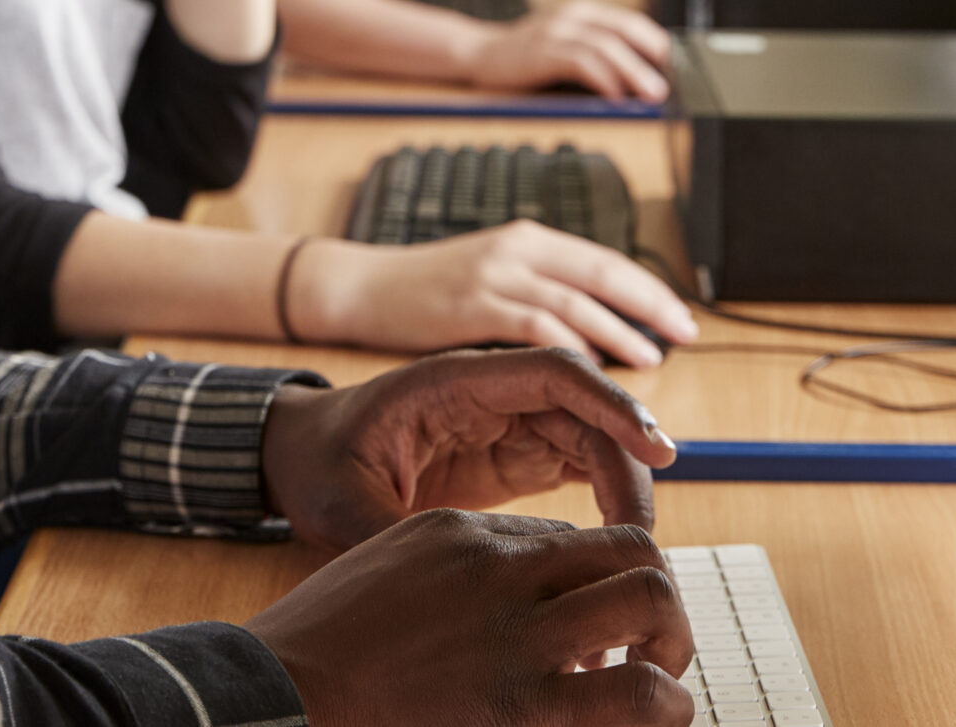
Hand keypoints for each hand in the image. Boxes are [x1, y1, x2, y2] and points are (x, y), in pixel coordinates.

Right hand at [248, 511, 693, 726]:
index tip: (587, 634)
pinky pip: (632, 697)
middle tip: (646, 650)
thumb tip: (531, 578)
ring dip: (669, 646)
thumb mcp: (389, 566)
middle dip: (659, 600)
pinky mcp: (522, 712)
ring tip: (655, 685)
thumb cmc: (323, 645)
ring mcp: (516, 640)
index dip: (596, 587)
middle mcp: (503, 572)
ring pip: (651, 602)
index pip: (575, 540)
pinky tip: (639, 723)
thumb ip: (460, 567)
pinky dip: (660, 708)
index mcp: (466, 534)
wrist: (280, 697)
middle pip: (634, 551)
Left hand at [258, 346, 679, 548]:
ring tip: (633, 544)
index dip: (611, 403)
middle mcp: (491, 393)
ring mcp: (506, 422)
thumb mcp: (341, 504)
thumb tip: (440, 584)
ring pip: (589, 435)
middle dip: (626, 457)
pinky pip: (576, 460)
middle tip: (642, 530)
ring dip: (621, 479)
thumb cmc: (319, 463)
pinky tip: (615, 536)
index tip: (654, 447)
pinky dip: (604, 491)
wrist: (301, 458)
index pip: (552, 372)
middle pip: (585, 406)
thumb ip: (391, 536)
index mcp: (454, 381)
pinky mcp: (512, 455)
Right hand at [292, 222, 699, 367]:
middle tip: (685, 335)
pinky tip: (590, 374)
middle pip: (601, 275)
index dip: (648, 290)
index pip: (604, 261)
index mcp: (527, 241)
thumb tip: (596, 353)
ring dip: (618, 334)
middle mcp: (517, 251)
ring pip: (575, 302)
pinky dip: (569, 350)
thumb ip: (537, 307)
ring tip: (650, 360)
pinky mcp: (472, 306)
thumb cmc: (425, 298)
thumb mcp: (490, 286)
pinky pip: (535, 326)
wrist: (362, 291)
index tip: (682, 318)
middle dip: (649, 306)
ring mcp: (494, 276)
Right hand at [470, 0, 671, 101]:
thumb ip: (598, 54)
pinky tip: (614, 94)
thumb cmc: (528, 57)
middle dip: (653, 57)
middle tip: (673, 84)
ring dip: (633, 71)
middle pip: (624, 31)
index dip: (658, 44)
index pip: (632, 23)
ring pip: (606, 46)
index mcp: (584, 12)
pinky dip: (602, 78)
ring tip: (652, 94)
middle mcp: (573, 16)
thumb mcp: (567, 47)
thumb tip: (643, 79)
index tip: (679, 69)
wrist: (479, 54)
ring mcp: (556, 31)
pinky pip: (580, 61)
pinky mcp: (541, 51)